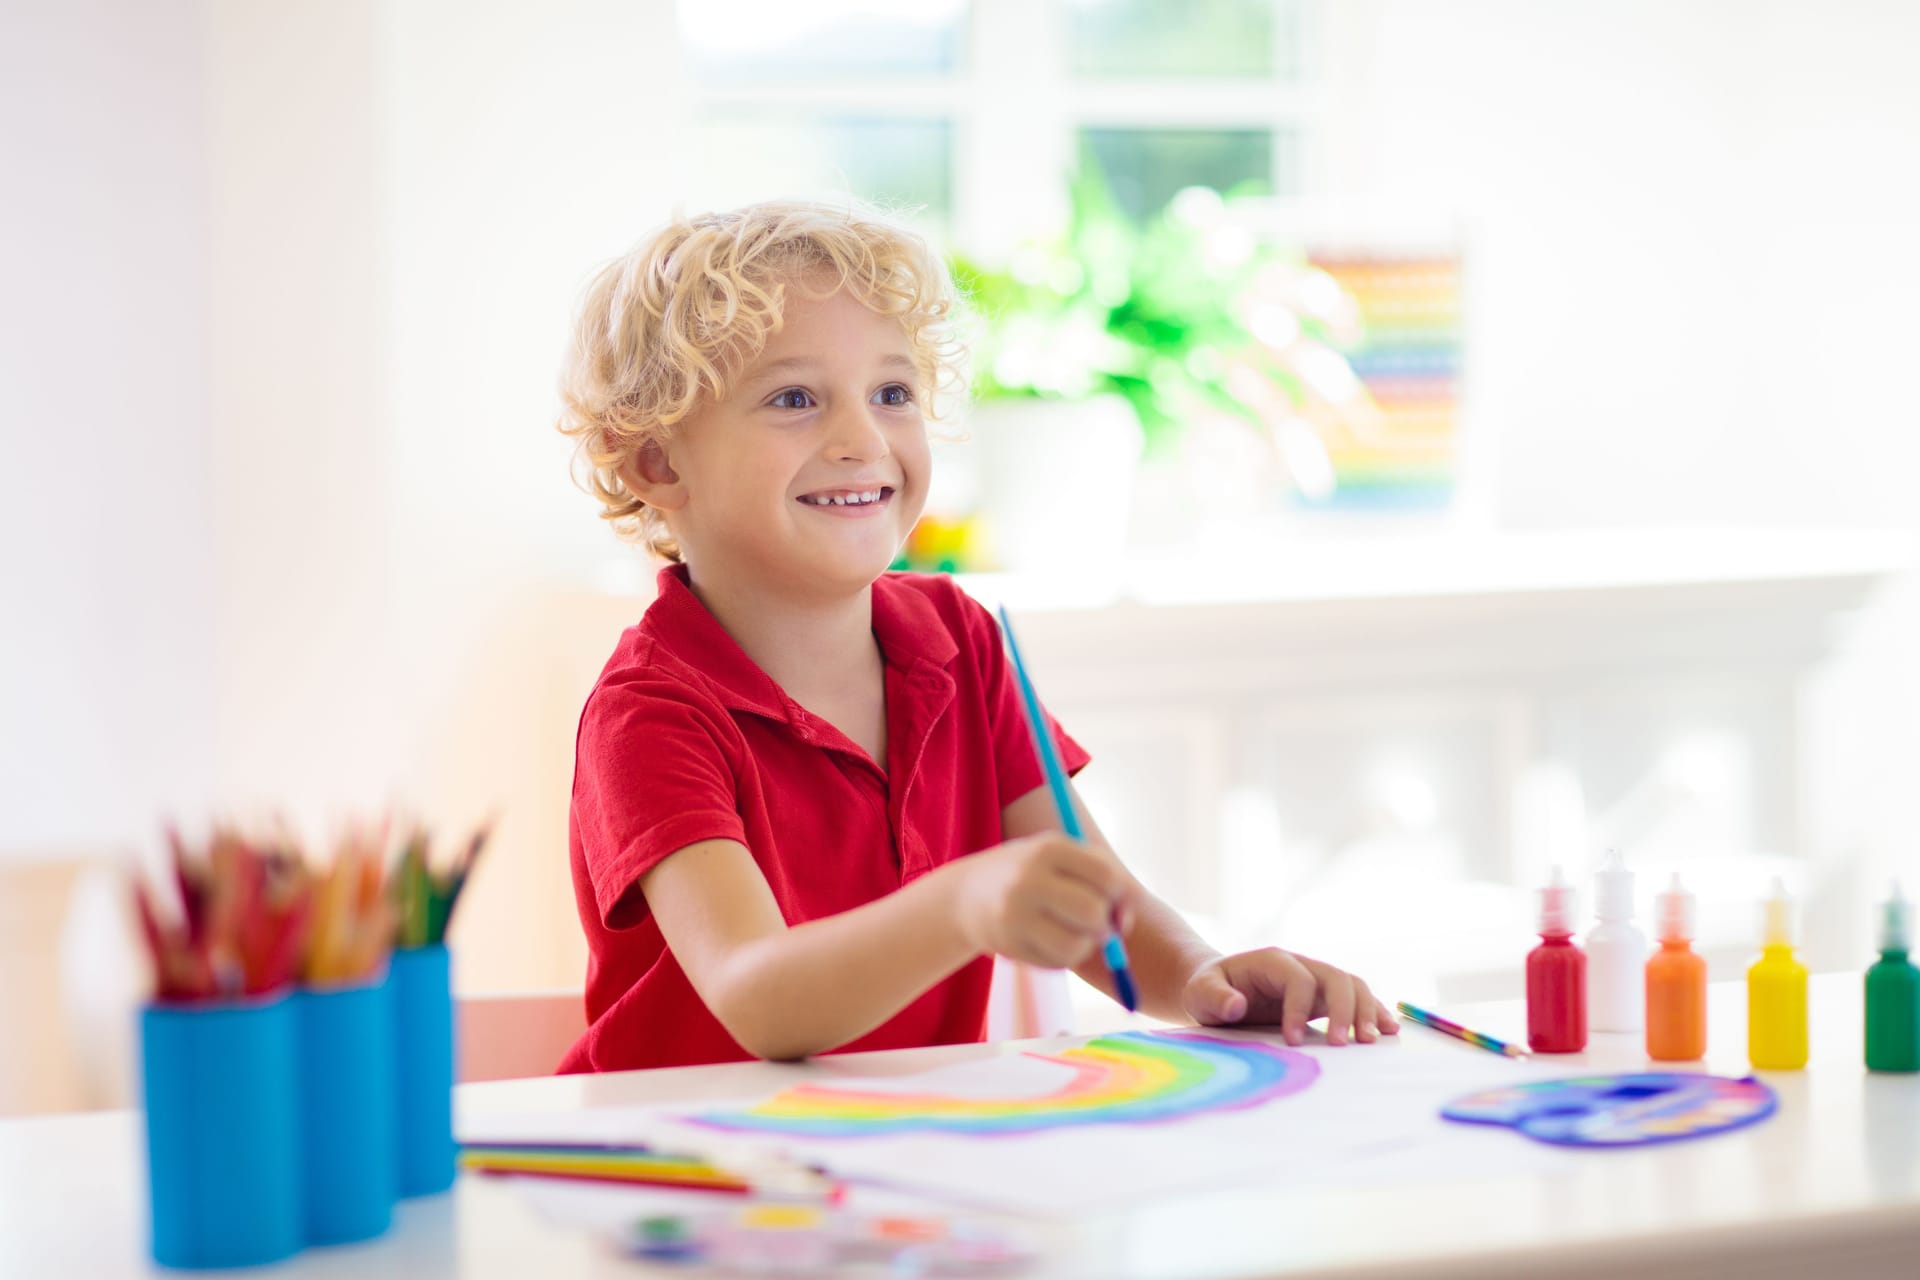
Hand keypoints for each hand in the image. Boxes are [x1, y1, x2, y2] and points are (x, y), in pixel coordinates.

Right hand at [954, 833, 1136, 969]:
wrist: (967, 895)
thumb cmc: (1032, 872)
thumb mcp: (1061, 858)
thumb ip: (1103, 877)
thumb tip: (1126, 922)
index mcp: (1048, 848)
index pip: (1105, 876)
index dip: (1123, 895)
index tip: (1118, 901)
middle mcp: (1028, 879)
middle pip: (1092, 913)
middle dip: (1105, 923)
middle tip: (1098, 922)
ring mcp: (1015, 915)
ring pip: (1077, 945)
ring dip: (1087, 944)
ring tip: (1076, 933)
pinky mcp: (1009, 946)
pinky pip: (1059, 962)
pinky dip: (1067, 956)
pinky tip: (1052, 940)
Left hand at [1181, 948, 1400, 1045]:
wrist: (1218, 988)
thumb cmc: (1208, 990)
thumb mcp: (1200, 992)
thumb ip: (1214, 997)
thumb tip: (1236, 1005)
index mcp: (1271, 960)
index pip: (1298, 978)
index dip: (1298, 1008)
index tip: (1291, 1041)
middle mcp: (1300, 965)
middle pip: (1335, 977)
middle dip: (1343, 1010)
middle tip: (1341, 1045)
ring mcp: (1316, 979)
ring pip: (1352, 985)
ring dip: (1366, 1010)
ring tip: (1371, 1041)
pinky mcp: (1324, 997)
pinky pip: (1356, 998)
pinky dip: (1373, 1011)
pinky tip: (1388, 1030)